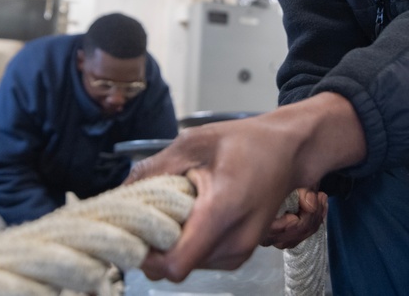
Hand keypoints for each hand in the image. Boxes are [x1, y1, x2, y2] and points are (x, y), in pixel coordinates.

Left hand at [123, 92, 364, 282]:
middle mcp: (234, 242)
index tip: (133, 229)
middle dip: (155, 244)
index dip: (146, 253)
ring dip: (172, 242)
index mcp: (223, 211)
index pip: (174, 264)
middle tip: (148, 211)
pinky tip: (191, 214)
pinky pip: (200, 259)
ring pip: (186, 265)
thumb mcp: (194, 142)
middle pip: (175, 267)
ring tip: (174, 207)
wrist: (288, 152)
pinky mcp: (238, 255)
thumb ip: (155, 168)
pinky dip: (187, 242)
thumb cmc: (247, 143)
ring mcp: (239, 253)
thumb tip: (120, 193)